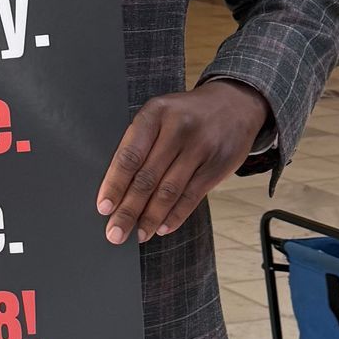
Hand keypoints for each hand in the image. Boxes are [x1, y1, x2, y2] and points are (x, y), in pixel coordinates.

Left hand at [97, 80, 269, 245]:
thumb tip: (116, 189)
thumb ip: (140, 143)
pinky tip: (162, 228)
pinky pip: (192, 196)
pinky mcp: (218, 165)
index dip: (115, 184)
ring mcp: (201, 147)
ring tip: (138, 235)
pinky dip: (175, 215)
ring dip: (151, 218)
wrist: (234, 104)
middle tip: (115, 233)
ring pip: (169, 190)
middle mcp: (177, 129)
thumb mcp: (160, 115)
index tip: (103, 208)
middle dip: (129, 210)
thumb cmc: (184, 115)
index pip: (129, 155)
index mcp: (155, 114)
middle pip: (147, 177)